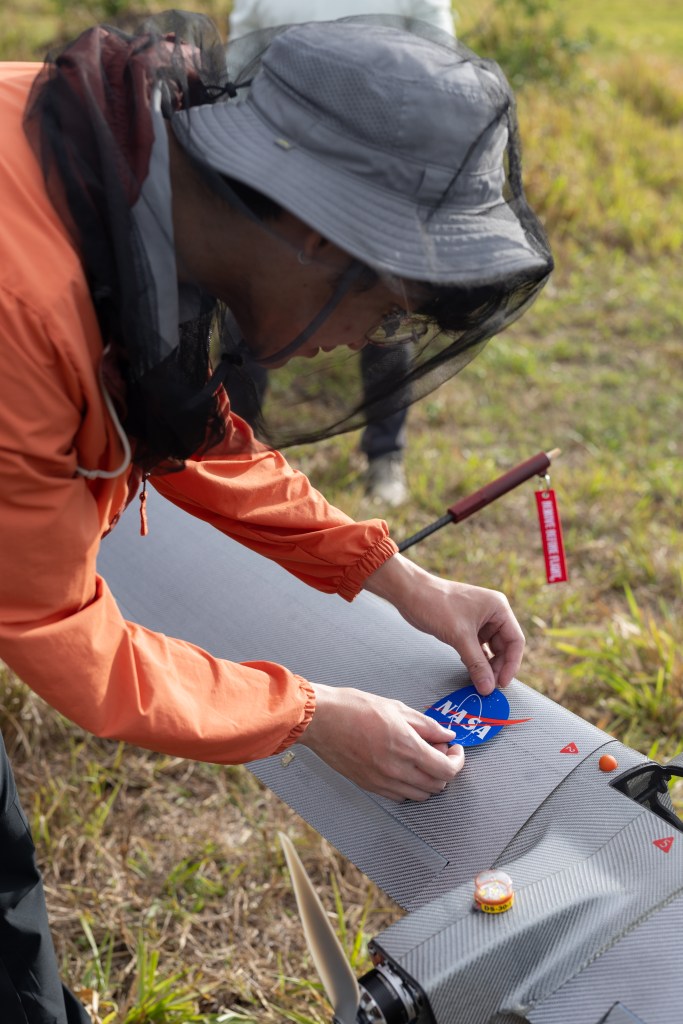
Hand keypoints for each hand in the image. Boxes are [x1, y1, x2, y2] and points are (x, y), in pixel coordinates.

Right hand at [299, 683, 464, 800]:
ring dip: (428, 780)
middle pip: (437, 785)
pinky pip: (400, 797)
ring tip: (421, 759)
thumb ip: (426, 725)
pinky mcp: (369, 786)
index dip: (457, 760)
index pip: (447, 769)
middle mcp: (397, 770)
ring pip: (420, 795)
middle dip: (445, 769)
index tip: (454, 749)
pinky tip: (404, 768)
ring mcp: (382, 782)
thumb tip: (447, 735)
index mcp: (407, 747)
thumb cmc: (353, 708)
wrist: (320, 719)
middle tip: (439, 750)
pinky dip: (409, 787)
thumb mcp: (396, 708)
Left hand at [363, 554, 524, 695]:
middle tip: (488, 686)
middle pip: (504, 647)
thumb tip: (488, 688)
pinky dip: (475, 659)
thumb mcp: (460, 636)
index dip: (511, 664)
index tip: (502, 683)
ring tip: (479, 681)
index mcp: (498, 608)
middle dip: (497, 666)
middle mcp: (492, 613)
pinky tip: (469, 669)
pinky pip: (477, 647)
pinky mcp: (466, 626)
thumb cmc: (436, 604)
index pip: (515, 641)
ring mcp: (479, 620)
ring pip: (491, 649)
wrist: (410, 593)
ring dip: (486, 665)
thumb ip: (476, 664)